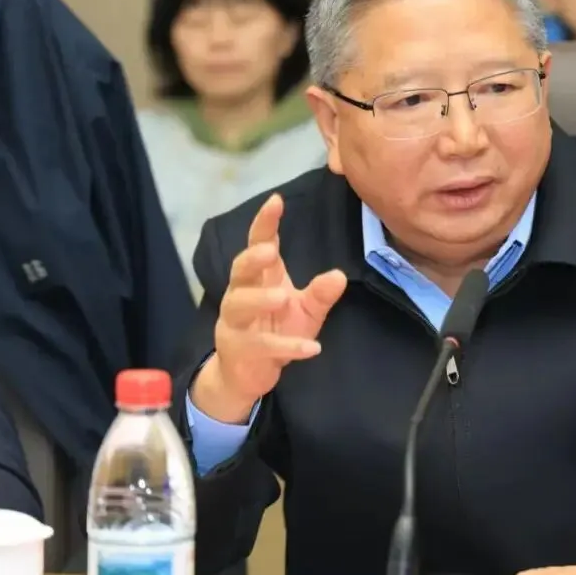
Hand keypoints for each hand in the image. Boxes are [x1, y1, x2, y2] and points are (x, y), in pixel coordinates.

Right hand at [192, 193, 346, 421]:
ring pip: (240, 305)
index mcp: (259, 278)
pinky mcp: (241, 349)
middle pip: (239, 270)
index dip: (265, 223)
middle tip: (269, 251)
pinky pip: (262, 346)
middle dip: (252, 258)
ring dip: (260, 299)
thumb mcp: (305, 311)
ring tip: (283, 298)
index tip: (276, 201)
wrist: (246, 374)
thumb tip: (339, 275)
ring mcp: (236, 323)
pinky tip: (311, 347)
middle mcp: (241, 294)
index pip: (258, 244)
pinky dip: (287, 346)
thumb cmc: (276, 331)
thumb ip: (320, 294)